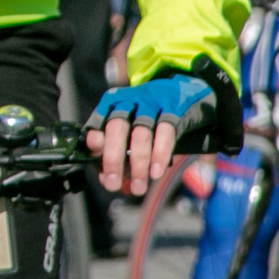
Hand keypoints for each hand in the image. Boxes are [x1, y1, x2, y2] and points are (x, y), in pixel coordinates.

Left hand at [87, 72, 220, 196]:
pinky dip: (159, 155)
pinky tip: (156, 173)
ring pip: (140, 135)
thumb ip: (116, 153)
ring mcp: (151, 103)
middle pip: (116, 128)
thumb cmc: (147, 118)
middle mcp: (129, 101)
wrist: (183, 92)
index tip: (97, 168)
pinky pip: (165, 133)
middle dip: (113, 159)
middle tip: (112, 184)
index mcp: (111, 104)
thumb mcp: (128, 128)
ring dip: (138, 164)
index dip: (95, 147)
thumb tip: (107, 181)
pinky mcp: (173, 109)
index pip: (97, 124)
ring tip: (138, 187)